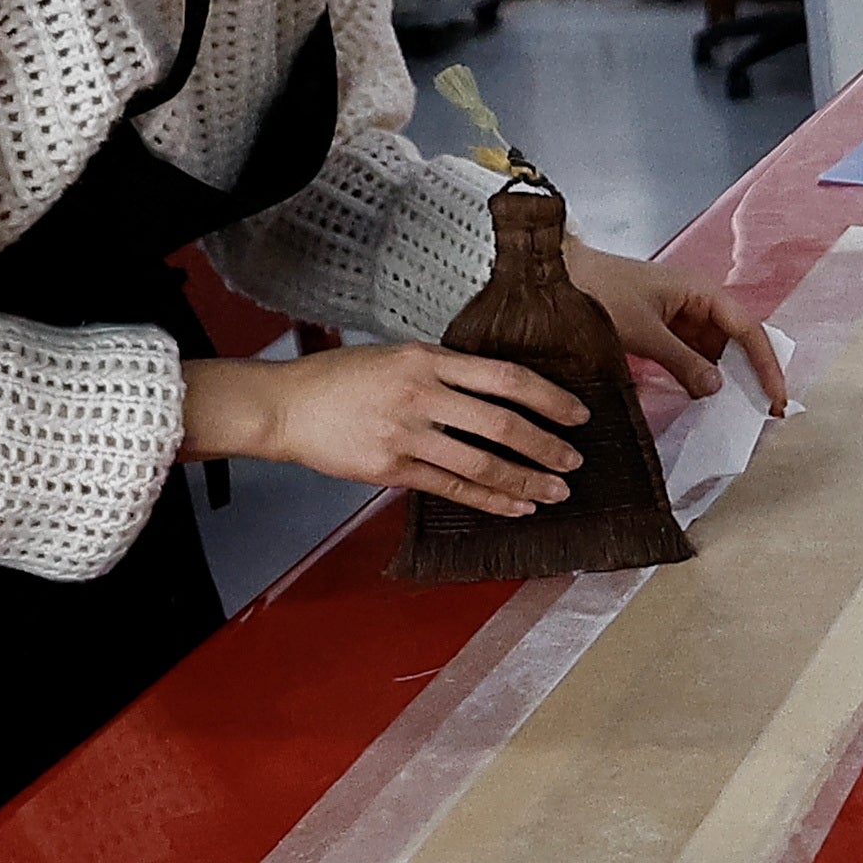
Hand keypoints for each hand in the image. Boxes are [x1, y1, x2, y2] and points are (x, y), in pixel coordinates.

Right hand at [181, 345, 586, 516]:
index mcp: (428, 359)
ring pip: (482, 463)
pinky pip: (452, 489)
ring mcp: (405, 434)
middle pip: (502, 423)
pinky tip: (516, 507)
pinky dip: (490, 501)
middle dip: (547, 446)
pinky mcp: (391, 468)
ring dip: (526, 480)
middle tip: (574, 460)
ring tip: (556, 491)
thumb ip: (447, 371)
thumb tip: (502, 392)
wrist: (286, 406)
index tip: (577, 413)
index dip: (549, 397)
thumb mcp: (398, 356)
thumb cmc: (342, 378)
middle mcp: (421, 394)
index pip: (506, 377)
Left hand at [567, 239, 791, 407]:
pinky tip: (699, 400)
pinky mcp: (659, 332)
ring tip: (733, 412)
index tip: (775, 399)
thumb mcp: (642, 331)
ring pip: (712, 352)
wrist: (553, 277)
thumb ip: (682, 361)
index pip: (747, 330)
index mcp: (700, 292)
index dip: (766, 365)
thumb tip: (717, 388)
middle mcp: (695, 303)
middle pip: (734, 342)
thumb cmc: (598, 292)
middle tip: (760, 413)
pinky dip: (696, 377)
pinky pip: (688, 356)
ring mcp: (677, 317)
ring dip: (722, 379)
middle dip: (748, 375)